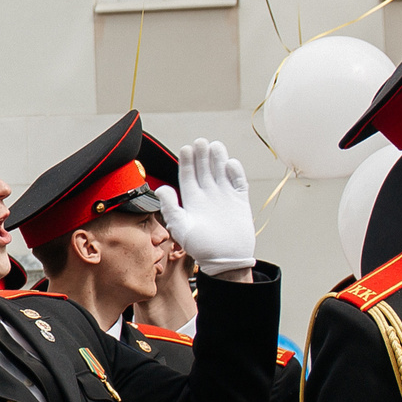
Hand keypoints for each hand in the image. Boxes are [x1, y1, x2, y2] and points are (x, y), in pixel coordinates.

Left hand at [157, 138, 255, 274]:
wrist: (226, 260)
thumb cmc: (201, 247)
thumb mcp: (181, 227)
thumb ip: (171, 207)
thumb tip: (162, 189)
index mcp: (192, 200)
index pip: (188, 176)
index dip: (187, 162)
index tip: (186, 148)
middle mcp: (207, 196)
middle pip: (204, 170)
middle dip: (202, 155)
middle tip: (200, 142)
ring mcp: (224, 197)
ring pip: (220, 172)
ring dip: (218, 159)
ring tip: (215, 145)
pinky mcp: (240, 201)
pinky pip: (238, 182)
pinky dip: (235, 172)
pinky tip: (231, 163)